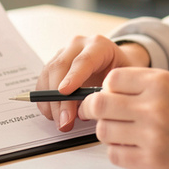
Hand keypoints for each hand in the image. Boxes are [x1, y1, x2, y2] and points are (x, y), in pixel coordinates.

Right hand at [35, 35, 150, 131]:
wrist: (116, 64)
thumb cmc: (122, 74)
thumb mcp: (126, 80)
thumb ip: (113, 91)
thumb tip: (95, 110)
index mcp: (98, 45)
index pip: (84, 59)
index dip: (73, 77)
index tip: (64, 93)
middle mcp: (78, 46)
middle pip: (61, 67)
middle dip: (60, 98)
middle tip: (65, 121)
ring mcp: (63, 53)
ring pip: (48, 74)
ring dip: (50, 102)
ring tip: (61, 122)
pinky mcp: (53, 64)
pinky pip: (43, 81)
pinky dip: (45, 101)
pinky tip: (54, 114)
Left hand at [78, 67, 168, 168]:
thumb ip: (143, 85)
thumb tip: (104, 91)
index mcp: (161, 82)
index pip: (112, 80)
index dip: (106, 88)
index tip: (108, 96)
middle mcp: (154, 106)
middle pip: (100, 104)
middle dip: (91, 109)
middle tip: (94, 113)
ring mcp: (152, 136)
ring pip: (104, 131)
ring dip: (108, 132)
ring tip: (122, 132)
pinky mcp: (151, 162)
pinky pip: (115, 154)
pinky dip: (118, 151)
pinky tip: (132, 148)